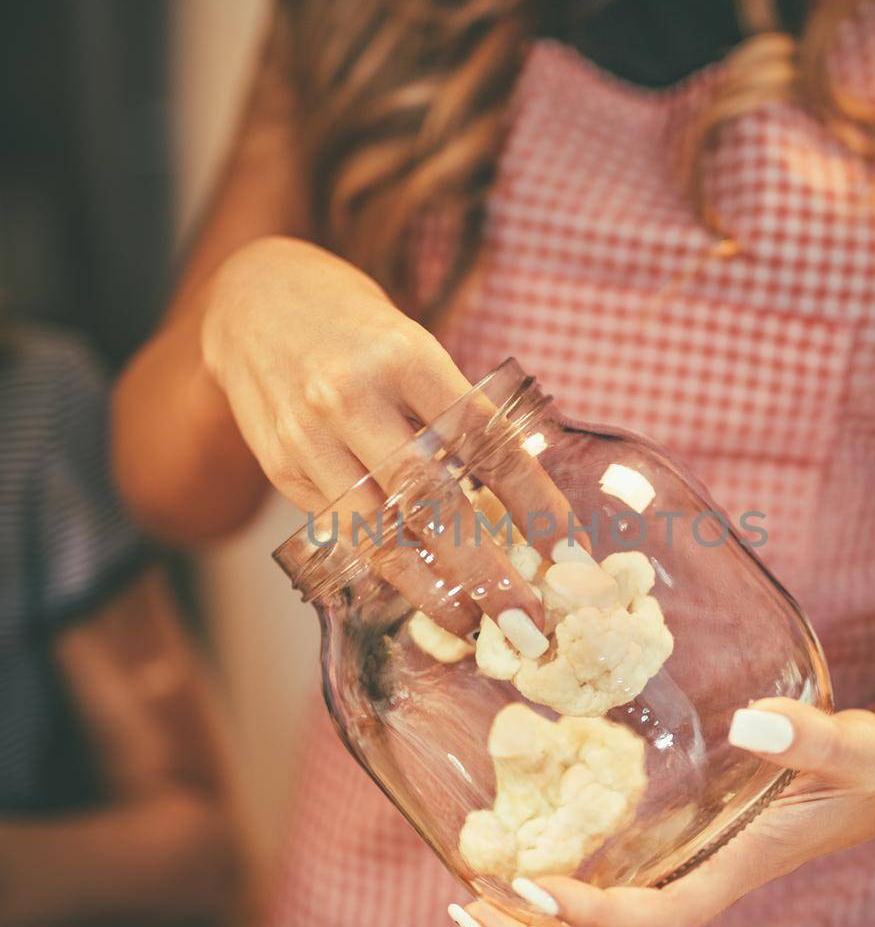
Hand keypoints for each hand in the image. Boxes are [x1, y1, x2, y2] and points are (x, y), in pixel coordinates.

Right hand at [200, 237, 584, 635]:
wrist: (255, 301)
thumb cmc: (359, 329)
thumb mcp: (414, 346)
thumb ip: (455, 414)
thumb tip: (521, 501)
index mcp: (404, 356)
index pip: (481, 439)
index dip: (529, 498)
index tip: (567, 545)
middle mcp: (351, 398)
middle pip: (429, 498)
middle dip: (484, 568)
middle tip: (527, 617)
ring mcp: (309, 438)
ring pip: (378, 532)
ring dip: (433, 589)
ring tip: (475, 624)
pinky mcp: (282, 470)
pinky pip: (345, 533)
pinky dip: (388, 569)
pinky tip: (424, 595)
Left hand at [455, 696, 874, 926]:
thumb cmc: (868, 770)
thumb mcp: (852, 748)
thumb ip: (812, 737)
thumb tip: (752, 723)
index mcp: (730, 876)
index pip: (652, 925)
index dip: (591, 919)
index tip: (534, 885)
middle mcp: (698, 894)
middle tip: (470, 911)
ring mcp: (683, 886)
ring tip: (470, 908)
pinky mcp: (674, 867)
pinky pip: (608, 914)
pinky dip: (554, 913)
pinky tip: (512, 872)